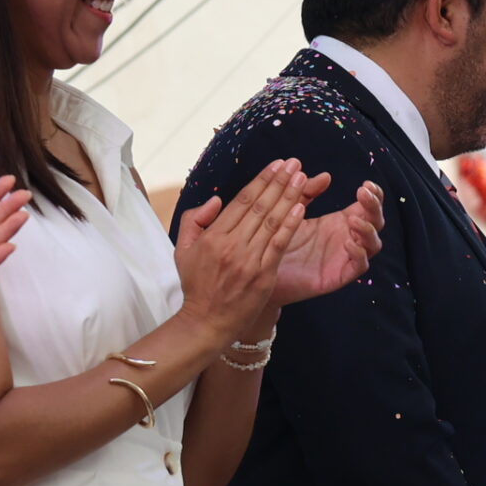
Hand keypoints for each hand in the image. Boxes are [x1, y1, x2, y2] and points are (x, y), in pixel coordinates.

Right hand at [174, 162, 308, 343]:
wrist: (207, 322)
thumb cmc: (196, 285)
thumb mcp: (183, 250)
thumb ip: (194, 219)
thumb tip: (217, 200)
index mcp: (213, 236)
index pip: (241, 201)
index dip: (261, 180)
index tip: (276, 165)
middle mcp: (231, 245)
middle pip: (259, 207)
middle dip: (278, 182)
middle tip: (294, 163)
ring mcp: (248, 260)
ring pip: (271, 222)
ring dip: (289, 197)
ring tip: (302, 177)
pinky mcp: (263, 275)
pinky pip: (279, 245)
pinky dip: (290, 225)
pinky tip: (301, 208)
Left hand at [271, 179, 383, 305]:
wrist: (264, 270)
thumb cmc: (278, 241)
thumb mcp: (292, 211)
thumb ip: (307, 192)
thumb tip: (325, 176)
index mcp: (340, 221)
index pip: (368, 207)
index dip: (374, 195)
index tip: (366, 184)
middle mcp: (348, 237)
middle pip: (376, 222)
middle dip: (374, 207)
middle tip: (363, 194)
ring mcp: (346, 257)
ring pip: (373, 244)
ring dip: (367, 229)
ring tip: (352, 220)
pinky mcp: (339, 276)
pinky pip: (359, 266)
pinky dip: (359, 254)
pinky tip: (347, 243)